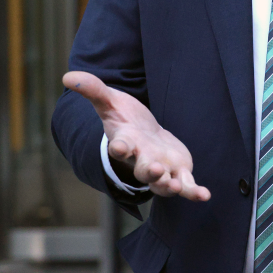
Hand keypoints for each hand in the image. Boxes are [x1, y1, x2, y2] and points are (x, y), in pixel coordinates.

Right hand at [62, 71, 210, 201]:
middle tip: (156, 170)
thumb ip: (94, 90)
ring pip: (162, 183)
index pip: (120, 147)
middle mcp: (142, 160)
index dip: (119, 148)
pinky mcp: (178, 172)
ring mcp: (160, 168)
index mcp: (126, 143)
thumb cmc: (125, 119)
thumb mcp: (110, 102)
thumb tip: (68, 76)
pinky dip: (193, 192)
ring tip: (175, 187)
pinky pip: (186, 186)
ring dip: (168, 186)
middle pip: (144, 171)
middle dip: (150, 172)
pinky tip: (204, 195)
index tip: (118, 147)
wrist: (144, 135)